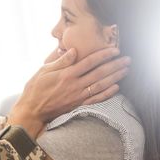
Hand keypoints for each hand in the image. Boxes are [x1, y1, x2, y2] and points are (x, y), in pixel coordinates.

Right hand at [8, 47, 129, 137]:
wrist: (32, 110)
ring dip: (115, 77)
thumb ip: (60, 61)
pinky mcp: (78, 105)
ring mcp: (77, 96)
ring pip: (101, 85)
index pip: (89, 61)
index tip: (115, 50)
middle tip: (127, 59)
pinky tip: (116, 87)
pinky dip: (107, 93)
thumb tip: (74, 50)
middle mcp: (74, 84)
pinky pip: (96, 99)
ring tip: (126, 70)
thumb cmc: (35, 88)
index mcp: (66, 74)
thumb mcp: (44, 70)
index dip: (104, 55)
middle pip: (99, 73)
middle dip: (115, 65)